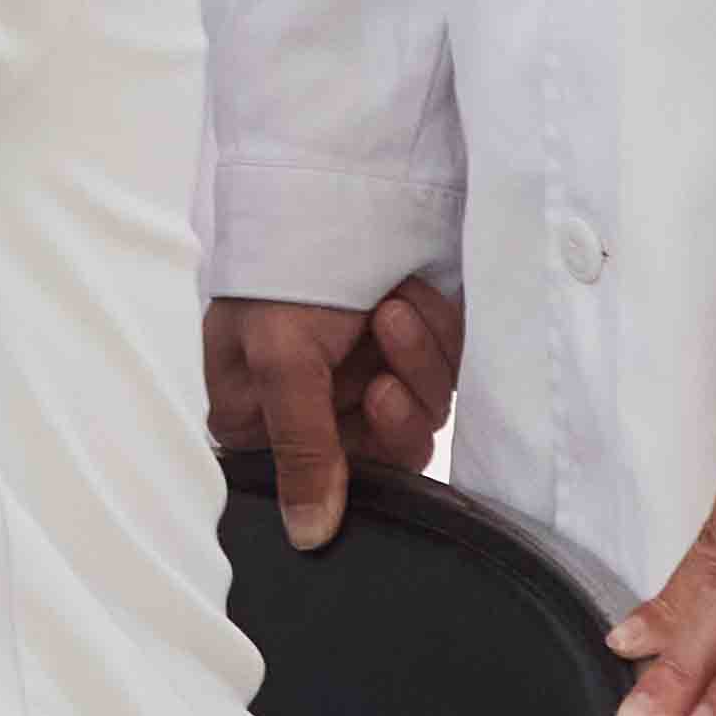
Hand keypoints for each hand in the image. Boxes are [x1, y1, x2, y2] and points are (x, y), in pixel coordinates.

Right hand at [203, 279, 463, 544]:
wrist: (335, 178)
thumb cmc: (282, 262)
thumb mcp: (280, 357)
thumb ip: (300, 451)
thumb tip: (307, 537)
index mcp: (264, 413)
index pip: (320, 479)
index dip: (354, 458)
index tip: (368, 405)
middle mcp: (321, 399)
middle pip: (387, 449)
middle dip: (395, 395)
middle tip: (382, 353)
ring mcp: (371, 368)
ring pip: (426, 408)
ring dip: (417, 355)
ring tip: (392, 304)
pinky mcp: (418, 343)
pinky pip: (452, 370)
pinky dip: (439, 332)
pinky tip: (412, 292)